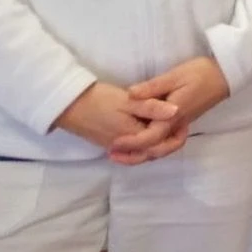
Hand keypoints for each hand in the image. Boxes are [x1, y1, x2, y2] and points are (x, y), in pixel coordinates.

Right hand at [51, 83, 177, 154]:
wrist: (67, 104)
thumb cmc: (99, 100)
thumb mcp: (128, 101)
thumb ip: (152, 107)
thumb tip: (176, 111)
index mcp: (134, 137)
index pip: (161, 146)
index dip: (176, 136)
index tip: (184, 123)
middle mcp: (125, 147)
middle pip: (152, 151)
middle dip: (167, 142)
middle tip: (178, 126)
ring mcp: (113, 145)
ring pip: (140, 150)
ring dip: (153, 142)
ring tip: (163, 126)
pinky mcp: (106, 141)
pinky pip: (129, 147)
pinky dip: (140, 141)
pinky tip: (143, 127)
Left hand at [112, 57, 231, 163]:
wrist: (225, 74)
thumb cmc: (201, 73)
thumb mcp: (175, 76)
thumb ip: (152, 87)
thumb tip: (129, 95)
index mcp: (174, 115)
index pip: (151, 137)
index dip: (131, 143)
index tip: (114, 143)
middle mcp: (177, 125)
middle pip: (156, 150)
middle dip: (134, 155)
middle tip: (112, 154)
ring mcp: (180, 124)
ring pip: (161, 148)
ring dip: (141, 152)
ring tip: (122, 151)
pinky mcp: (182, 121)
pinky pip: (165, 140)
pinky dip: (151, 145)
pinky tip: (140, 138)